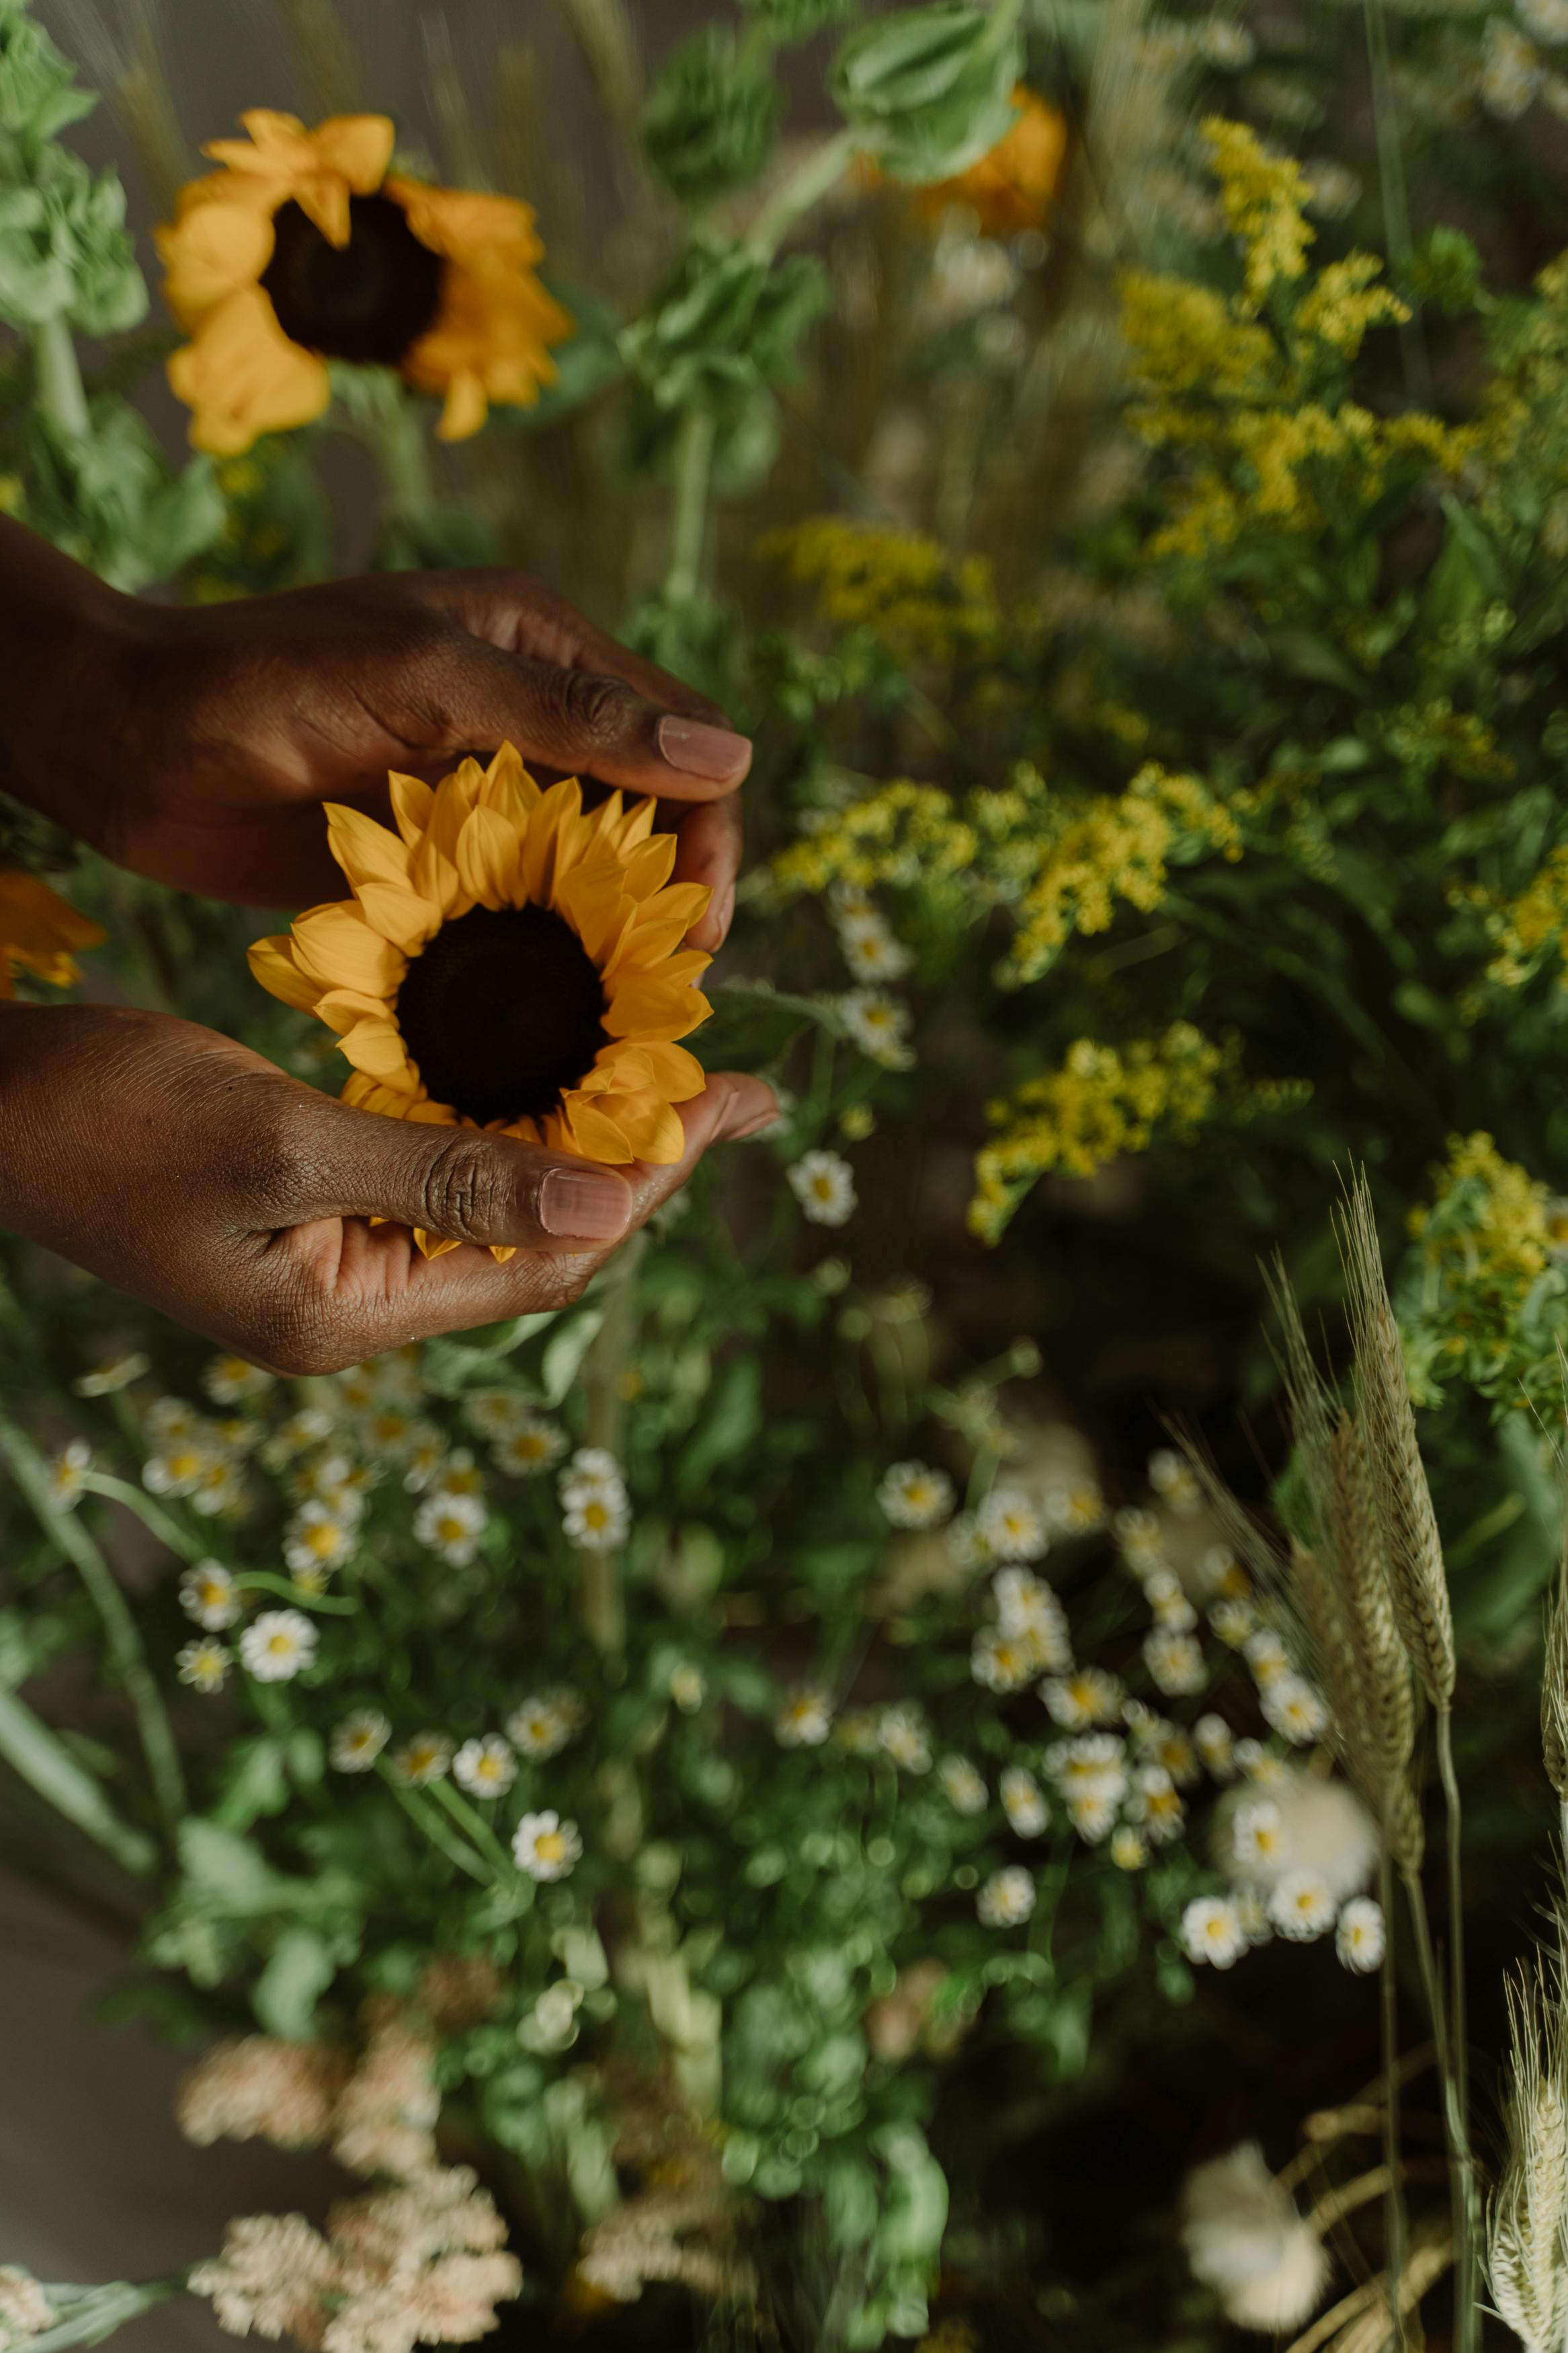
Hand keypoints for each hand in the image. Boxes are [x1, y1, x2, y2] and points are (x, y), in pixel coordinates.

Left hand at [0, 522, 748, 949]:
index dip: (708, 833)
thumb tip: (730, 760)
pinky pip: (513, 916)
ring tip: (607, 1018)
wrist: (119, 743)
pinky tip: (533, 1014)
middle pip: (648, 817)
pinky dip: (531, 963)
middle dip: (664, 901)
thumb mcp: (423, 681)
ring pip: (585, 876)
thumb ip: (569, 719)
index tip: (698, 931)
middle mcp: (527, 720)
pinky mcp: (433, 862)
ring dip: (602, 942)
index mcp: (541, 647)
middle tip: (659, 997)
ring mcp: (479, 796)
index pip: (681, 738)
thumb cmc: (256, 681)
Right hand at [0, 1003, 774, 1370]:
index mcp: (350, 1314)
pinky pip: (444, 1170)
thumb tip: (606, 1210)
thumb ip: (443, 1176)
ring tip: (685, 1072)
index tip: (739, 1104)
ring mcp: (335, 1259)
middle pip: (541, 1240)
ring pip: (500, 1202)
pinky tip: (558, 1067)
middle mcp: (357, 1303)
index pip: (550, 1260)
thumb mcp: (279, 1141)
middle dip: (644, 1161)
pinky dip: (508, 1119)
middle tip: (746, 1086)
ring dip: (586, 1137)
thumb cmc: (104, 1117)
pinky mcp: (313, 1206)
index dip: (652, 1182)